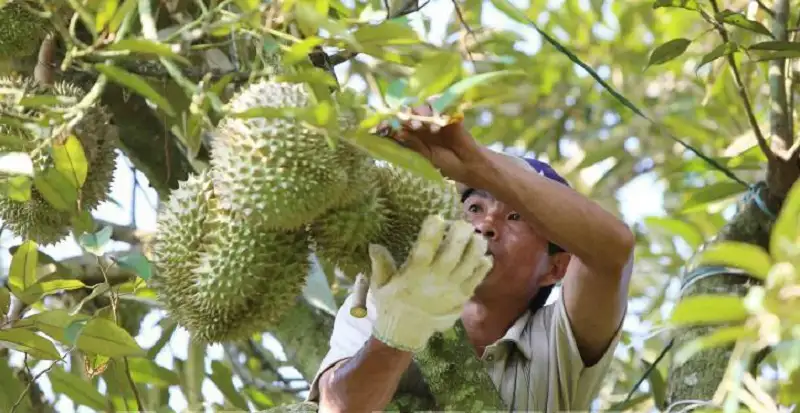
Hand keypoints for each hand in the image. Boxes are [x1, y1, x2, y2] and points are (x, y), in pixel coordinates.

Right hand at [368, 215, 492, 351]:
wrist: (406, 333)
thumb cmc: (391, 305)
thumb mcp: (380, 285)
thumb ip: (380, 264)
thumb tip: (374, 244)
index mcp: (414, 274)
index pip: (424, 249)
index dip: (432, 231)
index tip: (436, 217)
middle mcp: (435, 279)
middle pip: (453, 253)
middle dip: (460, 233)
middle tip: (462, 223)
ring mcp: (452, 289)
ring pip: (470, 263)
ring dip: (476, 246)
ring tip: (476, 236)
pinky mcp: (462, 297)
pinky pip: (478, 279)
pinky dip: (483, 266)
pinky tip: (484, 255)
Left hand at [376, 101, 485, 183]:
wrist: (467, 165)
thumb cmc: (445, 163)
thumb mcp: (425, 156)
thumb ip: (412, 144)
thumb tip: (397, 133)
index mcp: (413, 133)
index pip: (399, 123)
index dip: (391, 122)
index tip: (384, 125)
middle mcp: (422, 123)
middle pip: (410, 111)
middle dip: (407, 115)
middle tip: (408, 123)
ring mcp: (436, 117)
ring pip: (424, 106)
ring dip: (422, 113)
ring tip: (423, 126)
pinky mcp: (450, 114)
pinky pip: (442, 104)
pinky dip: (439, 111)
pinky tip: (439, 125)